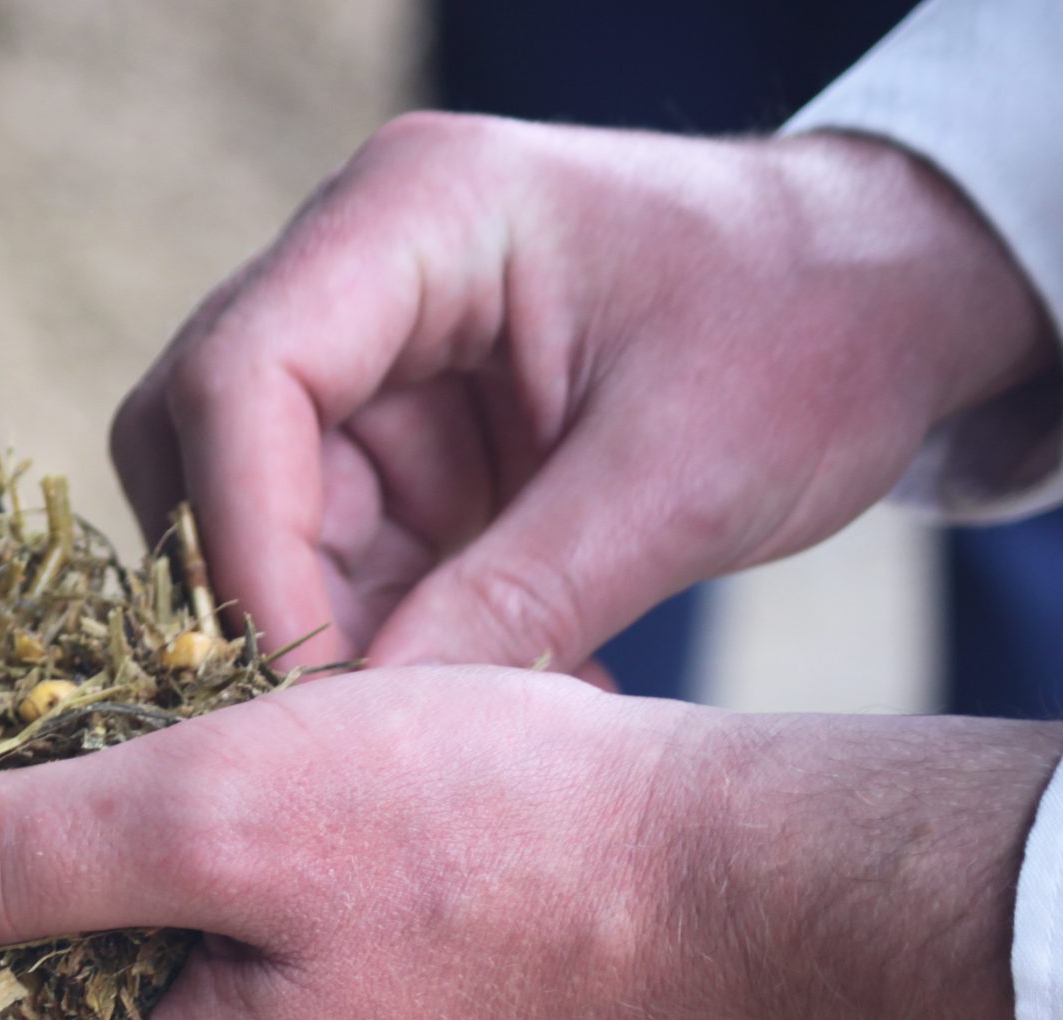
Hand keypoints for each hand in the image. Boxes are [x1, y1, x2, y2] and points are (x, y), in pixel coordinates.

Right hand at [110, 117, 1052, 670]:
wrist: (889, 295)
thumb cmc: (814, 331)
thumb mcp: (679, 478)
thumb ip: (516, 601)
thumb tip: (365, 736)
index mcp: (415, 213)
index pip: (244, 374)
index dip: (242, 540)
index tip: (299, 684)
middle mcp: (354, 271)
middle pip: (201, 442)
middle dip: (252, 593)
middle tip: (338, 724)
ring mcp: (363, 356)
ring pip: (241, 516)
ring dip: (318, 634)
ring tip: (432, 729)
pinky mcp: (386, 437)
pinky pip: (324, 556)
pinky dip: (374, 644)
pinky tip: (465, 704)